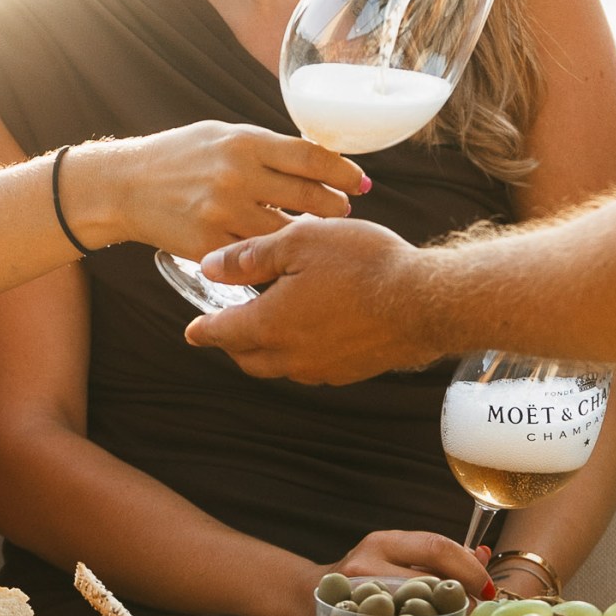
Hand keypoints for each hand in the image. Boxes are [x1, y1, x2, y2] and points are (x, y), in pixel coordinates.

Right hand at [70, 122, 368, 256]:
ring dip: (307, 235)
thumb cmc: (180, 156)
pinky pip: (254, 257)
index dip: (343, 171)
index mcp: (245, 142)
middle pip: (307, 196)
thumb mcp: (223, 136)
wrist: (126, 185)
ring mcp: (222, 212)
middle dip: (334, 205)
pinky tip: (283, 257)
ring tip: (316, 233)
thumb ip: (266, 148)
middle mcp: (237, 175)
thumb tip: (316, 160)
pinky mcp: (208, 244)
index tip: (361, 181)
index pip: (310, 157)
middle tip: (343, 209)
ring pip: (285, 232)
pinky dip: (272, 258)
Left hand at [186, 219, 439, 383]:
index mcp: (270, 325)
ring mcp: (321, 369)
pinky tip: (311, 326)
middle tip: (228, 323)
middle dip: (232, 342)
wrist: (424, 301)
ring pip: (277, 365)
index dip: (202, 328)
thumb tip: (210, 267)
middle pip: (246, 356)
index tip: (191, 330)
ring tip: (271, 319)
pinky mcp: (348, 372)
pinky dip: (297, 351)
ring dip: (266, 347)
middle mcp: (290, 357)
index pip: (221, 332)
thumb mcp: (299, 243)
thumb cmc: (363, 264)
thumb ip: (250, 257)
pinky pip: (308, 367)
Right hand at [326, 532, 491, 601]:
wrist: (309, 593)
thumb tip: (483, 555)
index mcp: (385, 542)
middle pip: (428, 579)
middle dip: (462, 598)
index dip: (469, 568)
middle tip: (480, 613)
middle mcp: (367, 562)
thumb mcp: (397, 556)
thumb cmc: (365, 576)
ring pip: (413, 609)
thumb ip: (437, 557)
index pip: (437, 546)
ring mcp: (356, 594)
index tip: (489, 589)